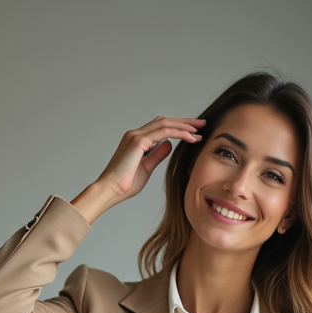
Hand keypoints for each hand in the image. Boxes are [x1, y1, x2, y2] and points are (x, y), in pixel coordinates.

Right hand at [70, 116, 204, 223]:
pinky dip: (178, 133)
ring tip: (199, 131)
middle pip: (164, 121)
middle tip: (201, 124)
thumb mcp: (146, 168)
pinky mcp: (138, 142)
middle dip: (184, 122)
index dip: (178, 128)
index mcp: (136, 140)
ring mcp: (136, 136)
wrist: (110, 190)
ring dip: (184, 126)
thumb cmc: (124, 184)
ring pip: (165, 124)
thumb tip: (168, 145)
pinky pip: (164, 132)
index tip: (194, 132)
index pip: (160, 127)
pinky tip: (190, 137)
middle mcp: (135, 134)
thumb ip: (157, 155)